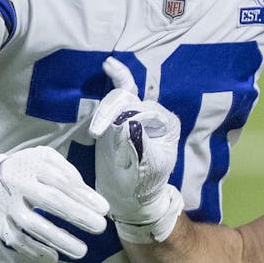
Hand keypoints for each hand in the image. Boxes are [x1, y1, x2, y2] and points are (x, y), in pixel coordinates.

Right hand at [0, 147, 108, 262]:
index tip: (104, 209)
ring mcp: (8, 206)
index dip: (83, 195)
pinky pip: (18, 240)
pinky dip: (35, 251)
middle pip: (49, 200)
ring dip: (59, 239)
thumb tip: (91, 198)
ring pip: (33, 225)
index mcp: (33, 165)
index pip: (61, 180)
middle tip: (99, 227)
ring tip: (82, 250)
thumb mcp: (45, 159)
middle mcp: (18, 184)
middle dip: (76, 214)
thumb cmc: (25, 170)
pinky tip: (54, 258)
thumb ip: (68, 173)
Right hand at [88, 57, 184, 242]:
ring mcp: (139, 113)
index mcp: (166, 125)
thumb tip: (126, 122)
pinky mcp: (123, 116)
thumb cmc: (144, 184)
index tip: (105, 134)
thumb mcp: (145, 169)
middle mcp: (155, 114)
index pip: (142, 111)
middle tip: (97, 132)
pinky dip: (117, 78)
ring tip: (97, 130)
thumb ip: (138, 144)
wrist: (132, 197)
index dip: (122, 119)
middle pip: (130, 101)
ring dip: (106, 108)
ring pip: (122, 96)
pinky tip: (109, 65)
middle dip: (110, 112)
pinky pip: (121, 92)